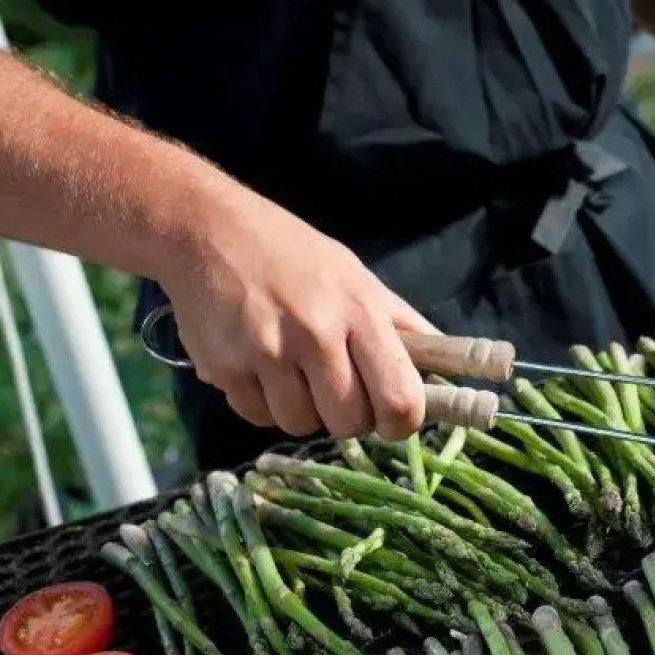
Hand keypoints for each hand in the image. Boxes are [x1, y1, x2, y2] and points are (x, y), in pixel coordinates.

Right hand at [162, 185, 434, 440]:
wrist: (206, 229)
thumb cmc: (291, 254)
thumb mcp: (355, 276)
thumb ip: (400, 324)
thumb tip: (448, 365)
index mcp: (359, 311)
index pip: (399, 398)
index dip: (400, 422)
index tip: (391, 420)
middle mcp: (315, 334)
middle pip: (349, 422)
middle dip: (348, 418)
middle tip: (336, 392)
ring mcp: (266, 353)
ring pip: (301, 425)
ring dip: (302, 411)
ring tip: (292, 372)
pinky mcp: (225, 368)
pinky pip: (257, 417)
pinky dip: (262, 404)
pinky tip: (258, 368)